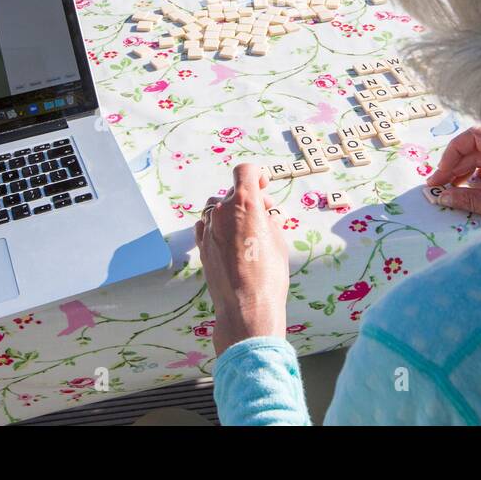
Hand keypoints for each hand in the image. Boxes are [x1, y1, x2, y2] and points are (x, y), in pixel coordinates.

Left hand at [194, 164, 290, 355]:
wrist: (246, 307)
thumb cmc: (269, 275)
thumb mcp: (278, 242)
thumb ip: (269, 221)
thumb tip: (265, 215)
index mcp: (245, 204)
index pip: (245, 172)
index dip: (256, 174)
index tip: (263, 184)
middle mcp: (222, 211)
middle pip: (233, 191)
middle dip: (249, 197)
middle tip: (266, 212)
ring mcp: (208, 228)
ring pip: (217, 207)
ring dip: (232, 210)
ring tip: (247, 226)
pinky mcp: (201, 246)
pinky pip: (206, 224)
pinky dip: (217, 224)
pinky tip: (230, 237)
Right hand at [426, 126, 480, 216]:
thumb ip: (470, 199)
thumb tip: (442, 197)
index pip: (473, 137)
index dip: (452, 153)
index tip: (441, 175)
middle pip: (475, 148)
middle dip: (454, 166)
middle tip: (437, 187)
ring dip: (464, 172)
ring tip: (450, 190)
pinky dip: (478, 177)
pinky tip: (472, 190)